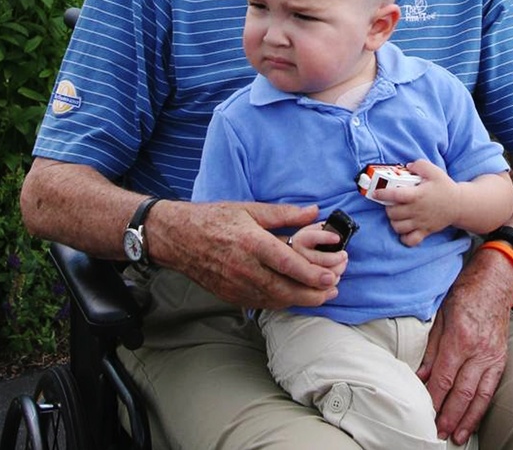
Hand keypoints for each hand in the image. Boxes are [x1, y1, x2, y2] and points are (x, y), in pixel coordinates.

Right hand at [150, 200, 347, 309]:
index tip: (332, 276)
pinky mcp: (231, 295)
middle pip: (286, 289)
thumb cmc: (214, 219)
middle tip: (334, 289)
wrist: (178, 238)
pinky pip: (262, 303)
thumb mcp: (250, 209)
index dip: (313, 273)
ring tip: (321, 296)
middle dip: (314, 293)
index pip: (289, 264)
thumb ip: (284, 214)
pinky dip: (282, 302)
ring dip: (301, 301)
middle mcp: (245, 268)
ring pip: (275, 300)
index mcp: (252, 243)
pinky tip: (294, 297)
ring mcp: (237, 285)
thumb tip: (314, 212)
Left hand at [382, 160, 456, 245]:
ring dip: (393, 221)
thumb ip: (419, 165)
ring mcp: (420, 223)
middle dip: (388, 208)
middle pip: (393, 213)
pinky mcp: (425, 232)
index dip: (382, 194)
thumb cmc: (444, 187)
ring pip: (398, 227)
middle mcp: (417, 210)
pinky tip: (404, 229)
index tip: (375, 193)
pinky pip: (410, 240)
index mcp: (417, 195)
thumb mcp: (434, 171)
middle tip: (391, 203)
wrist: (459, 205)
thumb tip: (407, 166)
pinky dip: (404, 237)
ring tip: (397, 215)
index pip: (395, 195)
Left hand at [418, 248, 512, 444]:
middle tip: (435, 432)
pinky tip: (472, 421)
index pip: (443, 376)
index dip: (432, 397)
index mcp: (460, 337)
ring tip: (454, 436)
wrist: (495, 283)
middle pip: (461, 392)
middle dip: (447, 415)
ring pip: (478, 396)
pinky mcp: (500, 360)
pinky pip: (491, 390)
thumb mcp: (440, 314)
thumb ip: (430, 346)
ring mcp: (492, 357)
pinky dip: (480, 409)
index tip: (422, 411)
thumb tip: (419, 374)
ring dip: (465, 419)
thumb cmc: (465, 293)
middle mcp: (478, 351)